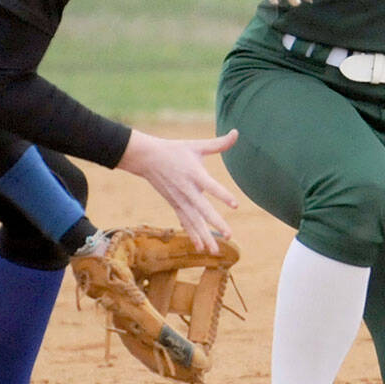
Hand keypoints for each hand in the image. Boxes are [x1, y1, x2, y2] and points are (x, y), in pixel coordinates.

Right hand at [116, 128, 238, 253]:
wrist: (148, 159)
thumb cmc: (175, 150)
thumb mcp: (196, 145)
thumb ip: (218, 143)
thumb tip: (236, 132)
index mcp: (195, 174)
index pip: (211, 186)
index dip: (223, 195)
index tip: (236, 205)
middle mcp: (188, 190)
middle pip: (203, 209)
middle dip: (216, 223)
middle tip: (229, 234)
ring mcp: (180, 200)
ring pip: (194, 221)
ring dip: (205, 236)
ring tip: (215, 251)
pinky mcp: (175, 205)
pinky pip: (185, 222)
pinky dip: (192, 234)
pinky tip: (200, 248)